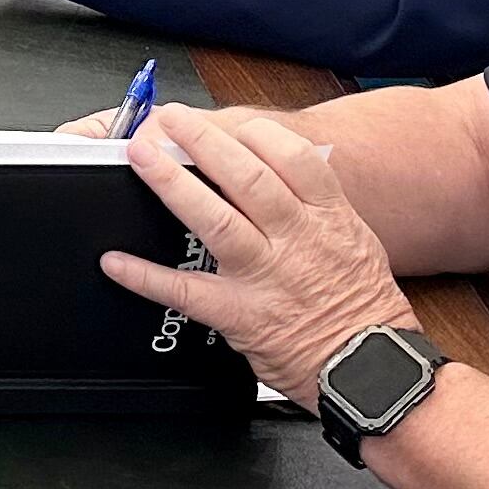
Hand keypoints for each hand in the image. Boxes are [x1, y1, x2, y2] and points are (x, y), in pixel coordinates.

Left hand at [99, 105, 417, 408]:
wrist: (371, 369)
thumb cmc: (362, 306)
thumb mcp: (355, 239)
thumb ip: (317, 202)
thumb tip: (278, 162)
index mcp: (327, 218)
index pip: (293, 158)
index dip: (256, 133)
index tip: (227, 118)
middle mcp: (297, 241)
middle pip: (247, 178)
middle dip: (204, 142)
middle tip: (169, 121)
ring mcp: (267, 277)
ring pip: (217, 221)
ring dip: (174, 185)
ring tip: (143, 158)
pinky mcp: (241, 315)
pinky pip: (186, 292)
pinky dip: (147, 276)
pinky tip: (117, 261)